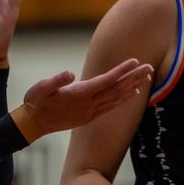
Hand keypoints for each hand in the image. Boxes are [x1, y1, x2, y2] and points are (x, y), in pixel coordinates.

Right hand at [11, 59, 153, 141]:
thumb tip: (70, 73)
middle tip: (149, 68)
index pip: (106, 80)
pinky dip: (123, 99)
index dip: (122, 71)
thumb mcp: (41, 88)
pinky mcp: (89, 117)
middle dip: (134, 78)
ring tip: (146, 78)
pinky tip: (131, 94)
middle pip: (117, 89)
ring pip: (117, 98)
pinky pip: (111, 106)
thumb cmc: (36, 101)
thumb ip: (56, 80)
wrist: (34, 123)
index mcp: (80, 94)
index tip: (135, 61)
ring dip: (132, 87)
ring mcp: (90, 112)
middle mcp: (89, 104)